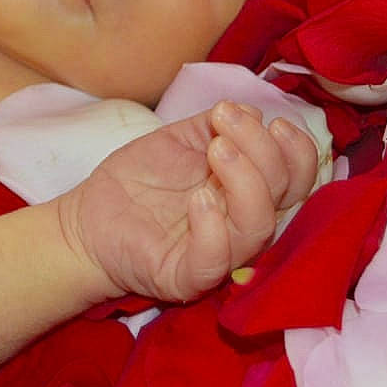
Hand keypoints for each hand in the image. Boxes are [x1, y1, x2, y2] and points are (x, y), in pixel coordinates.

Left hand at [56, 101, 320, 304]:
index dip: (296, 148)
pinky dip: (213, 226)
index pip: (297, 176)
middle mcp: (244, 223)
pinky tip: (198, 197)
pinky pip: (214, 259)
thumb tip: (254, 111)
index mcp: (251, 191)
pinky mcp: (188, 276)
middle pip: (285, 194)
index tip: (270, 118)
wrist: (90, 215)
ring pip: (258, 226)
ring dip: (245, 180)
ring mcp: (220, 253)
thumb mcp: (181, 139)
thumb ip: (216, 124)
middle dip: (263, 149)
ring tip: (215, 149)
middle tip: (224, 120)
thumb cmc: (141, 178)